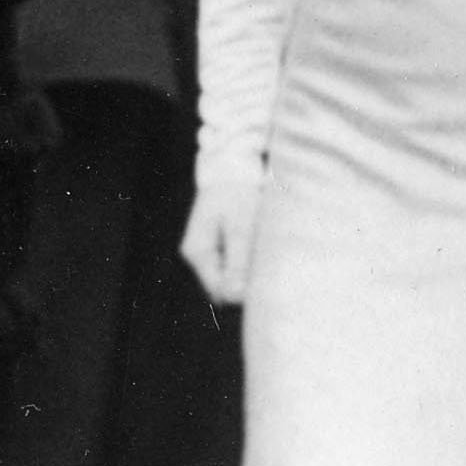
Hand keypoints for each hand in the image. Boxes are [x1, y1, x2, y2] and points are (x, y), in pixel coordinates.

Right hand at [180, 176, 260, 305]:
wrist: (232, 167)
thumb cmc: (238, 193)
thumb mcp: (241, 226)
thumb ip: (238, 261)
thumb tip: (235, 298)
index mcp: (198, 252)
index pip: (219, 291)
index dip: (243, 295)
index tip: (267, 283)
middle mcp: (196, 256)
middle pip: (222, 288)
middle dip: (245, 285)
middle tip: (269, 268)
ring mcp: (204, 252)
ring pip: (227, 278)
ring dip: (246, 274)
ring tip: (264, 254)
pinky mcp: (215, 247)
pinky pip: (230, 267)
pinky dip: (246, 264)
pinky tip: (258, 250)